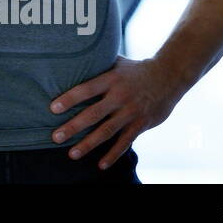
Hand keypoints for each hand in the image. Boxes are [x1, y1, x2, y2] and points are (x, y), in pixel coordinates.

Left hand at [48, 55, 185, 168]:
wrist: (169, 76)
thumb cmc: (136, 69)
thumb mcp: (117, 63)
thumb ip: (98, 65)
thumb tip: (74, 57)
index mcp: (111, 79)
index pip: (86, 89)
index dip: (70, 99)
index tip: (53, 108)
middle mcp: (120, 96)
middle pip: (93, 114)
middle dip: (73, 127)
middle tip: (55, 137)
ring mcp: (131, 112)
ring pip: (107, 131)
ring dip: (89, 144)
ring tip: (72, 154)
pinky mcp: (141, 124)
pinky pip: (125, 142)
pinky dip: (113, 154)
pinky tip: (101, 165)